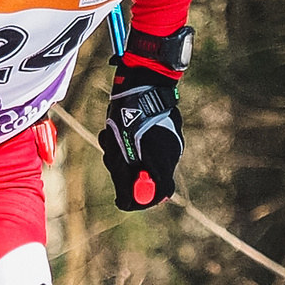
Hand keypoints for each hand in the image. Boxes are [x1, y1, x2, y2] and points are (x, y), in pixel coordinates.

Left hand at [98, 61, 182, 209]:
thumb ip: (124, 177)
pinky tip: (121, 129)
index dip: (143, 200)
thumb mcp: (119, 149)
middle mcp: (173, 153)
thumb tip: (125, 203)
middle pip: (153, 178)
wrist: (142, 81)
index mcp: (163, 159)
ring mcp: (173, 141)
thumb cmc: (127, 115)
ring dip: (128, 157)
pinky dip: (135, 146)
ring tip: (111, 137)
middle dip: (128, 174)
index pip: (160, 193)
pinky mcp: (168, 131)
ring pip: (149, 161)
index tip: (125, 199)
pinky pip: (151, 148)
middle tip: (111, 160)